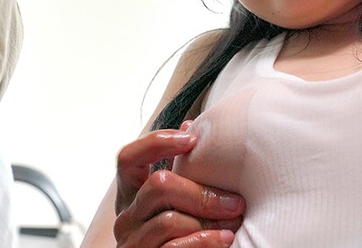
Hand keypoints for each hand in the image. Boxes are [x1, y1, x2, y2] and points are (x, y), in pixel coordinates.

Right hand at [114, 124, 244, 246]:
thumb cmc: (177, 232)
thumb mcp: (173, 200)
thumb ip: (180, 168)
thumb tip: (190, 125)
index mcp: (131, 193)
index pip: (128, 157)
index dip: (157, 142)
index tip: (191, 138)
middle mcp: (126, 216)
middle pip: (158, 186)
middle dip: (201, 192)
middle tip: (235, 201)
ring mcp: (132, 242)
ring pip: (169, 220)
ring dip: (208, 220)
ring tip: (234, 222)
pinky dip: (203, 242)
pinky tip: (224, 239)